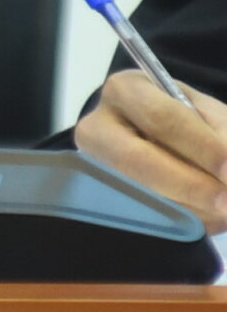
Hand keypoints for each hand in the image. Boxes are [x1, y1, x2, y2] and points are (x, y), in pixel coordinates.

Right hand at [76, 71, 226, 231]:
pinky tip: (207, 212)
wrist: (163, 138)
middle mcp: (98, 125)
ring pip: (143, 194)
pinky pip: (148, 216)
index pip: (161, 118)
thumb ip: (220, 133)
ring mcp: (97, 164)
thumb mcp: (208, 114)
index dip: (201, 146)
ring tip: (223, 207)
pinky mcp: (106, 196)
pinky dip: (188, 220)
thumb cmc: (189, 120)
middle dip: (190, 185)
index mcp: (126, 91)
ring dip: (193, 208)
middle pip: (138, 160)